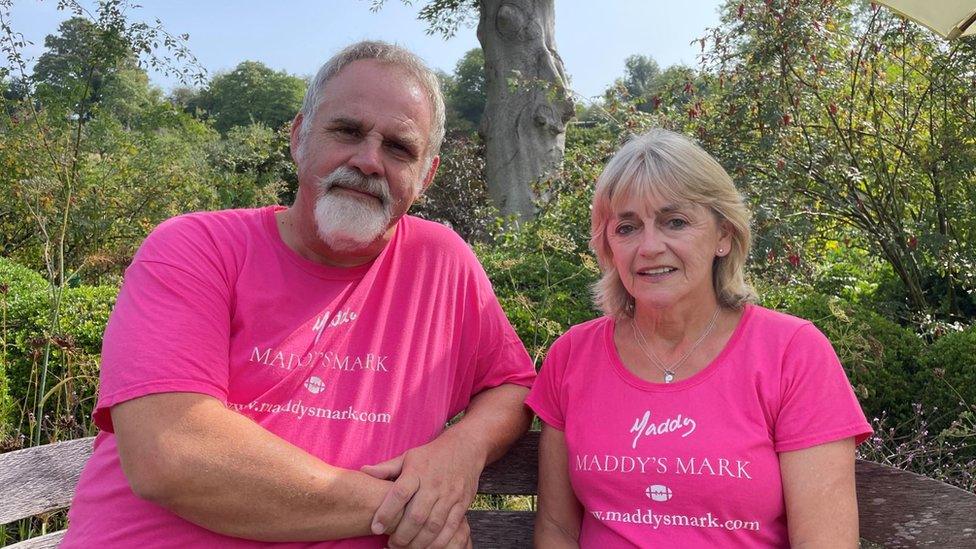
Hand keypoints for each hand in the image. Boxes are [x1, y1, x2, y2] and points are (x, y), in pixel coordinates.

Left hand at [362, 431, 483, 547]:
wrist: (466, 447)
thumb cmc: (432, 454)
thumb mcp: (408, 456)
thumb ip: (386, 468)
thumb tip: (363, 471)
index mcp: (417, 471)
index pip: (399, 494)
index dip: (386, 513)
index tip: (375, 528)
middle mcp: (433, 484)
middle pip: (417, 515)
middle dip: (402, 535)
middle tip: (391, 545)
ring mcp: (449, 495)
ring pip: (433, 525)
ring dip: (418, 542)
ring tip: (406, 548)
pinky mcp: (462, 503)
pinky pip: (451, 527)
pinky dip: (439, 541)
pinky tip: (427, 547)